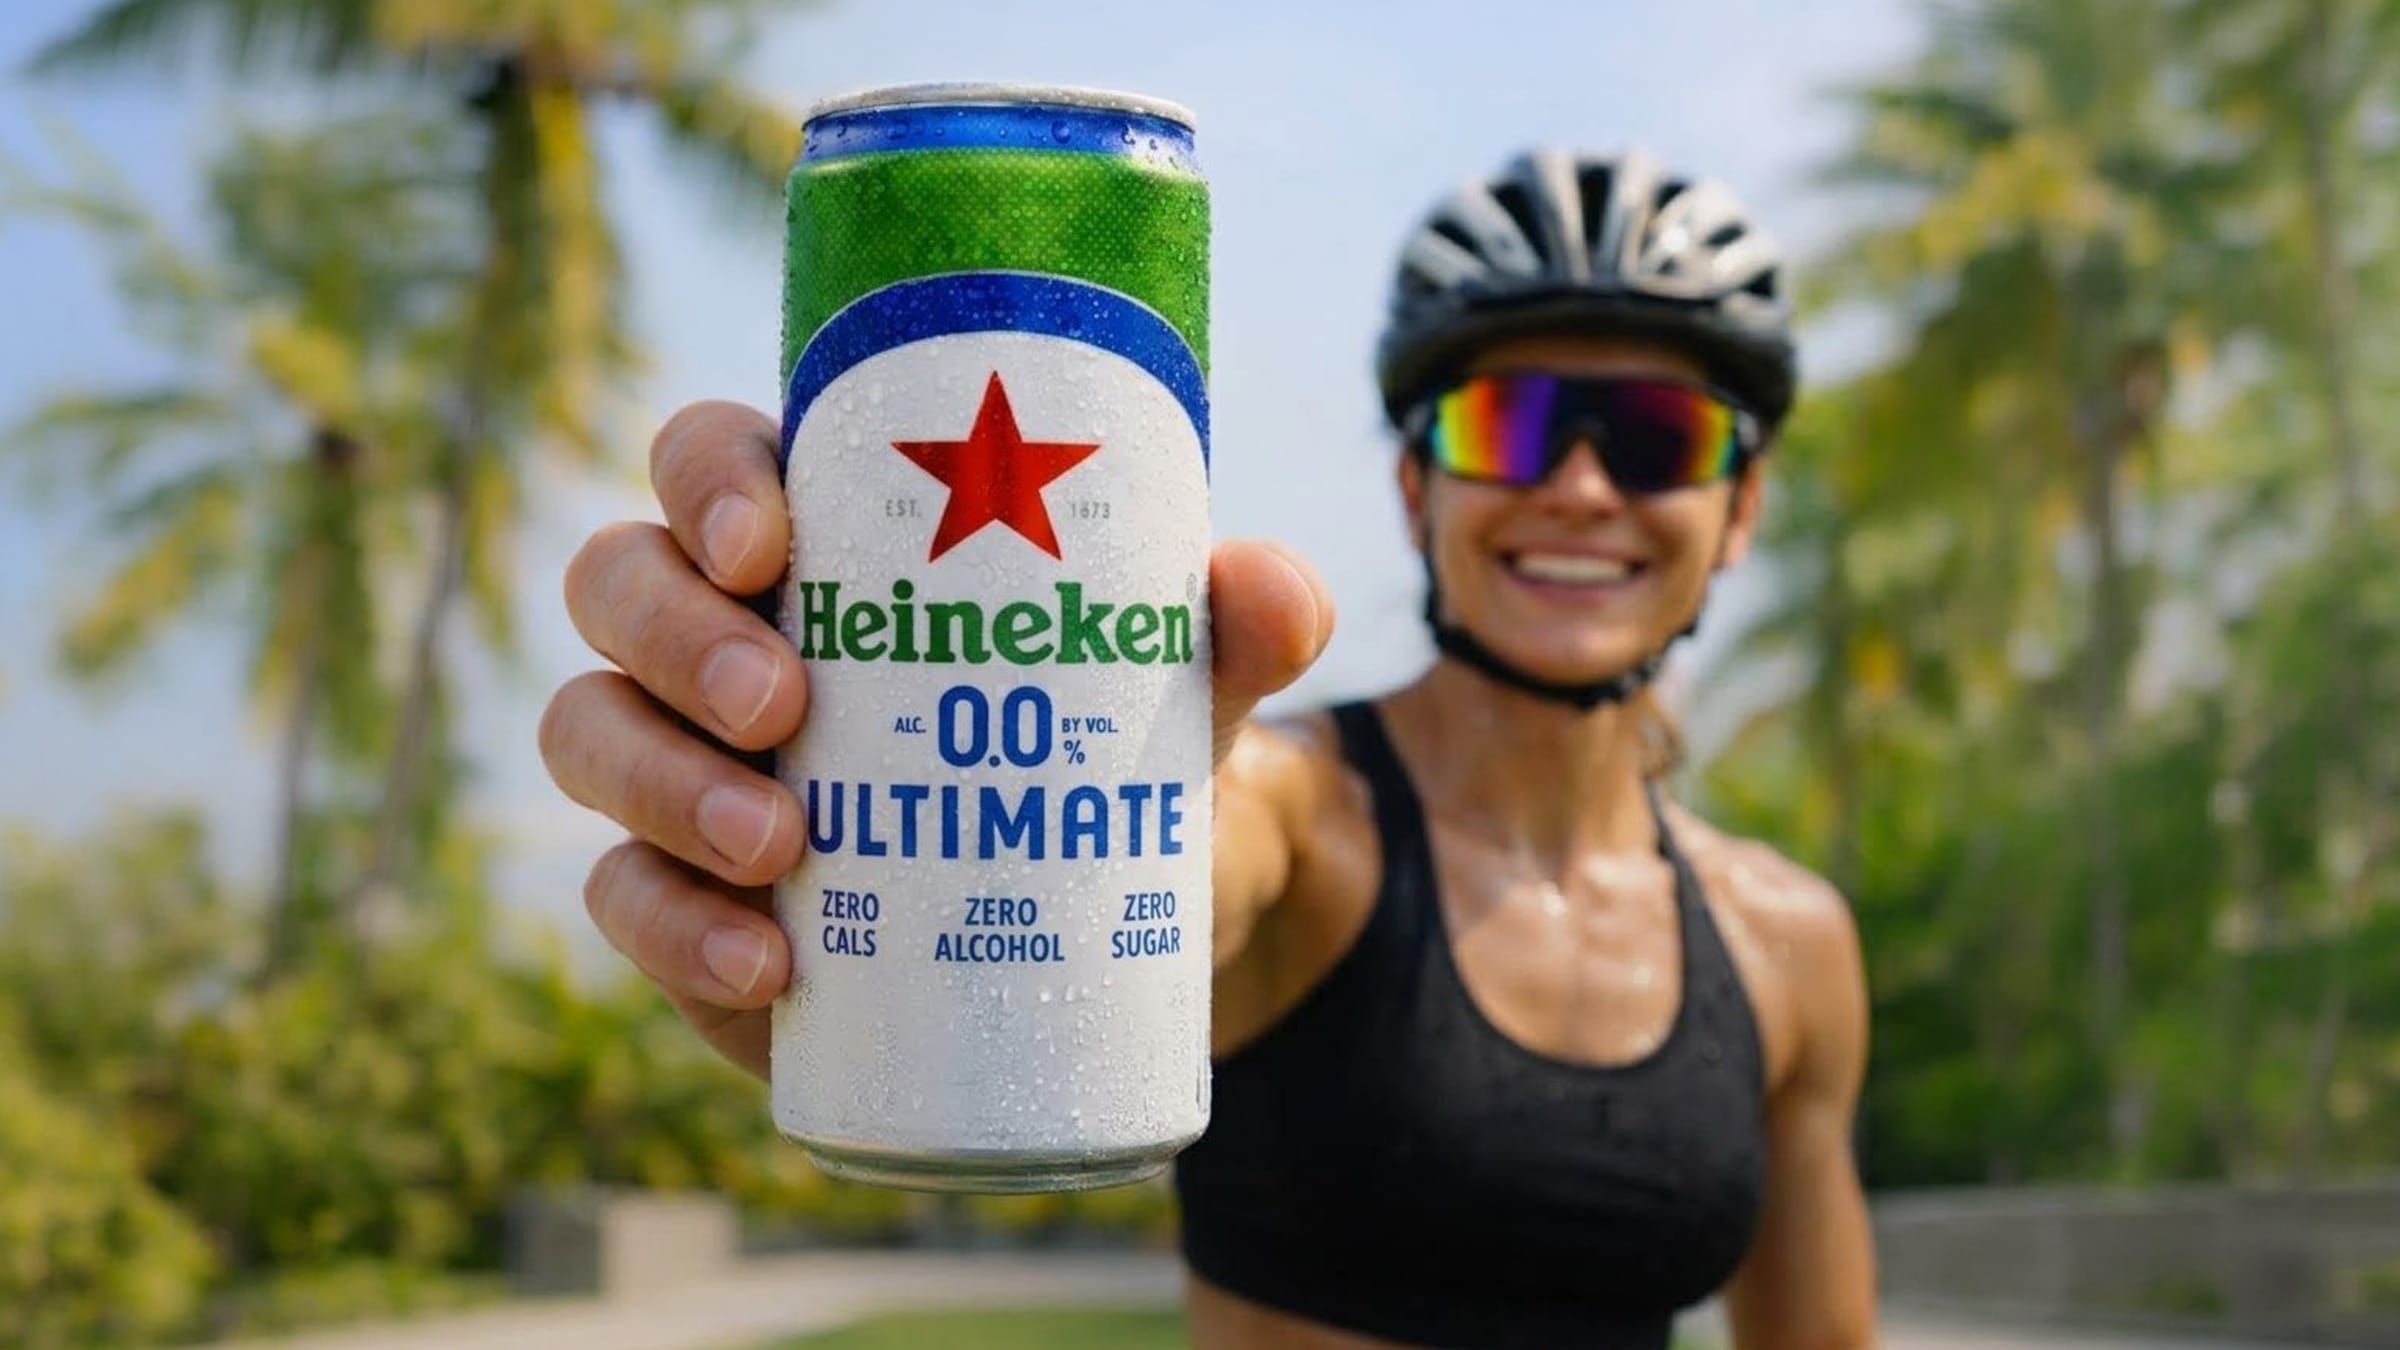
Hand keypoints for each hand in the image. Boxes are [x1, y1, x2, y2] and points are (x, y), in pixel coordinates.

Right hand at [539, 401, 1332, 1079]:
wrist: (1101, 924)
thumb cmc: (1104, 745)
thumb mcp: (1180, 682)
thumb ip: (1242, 623)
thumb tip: (1270, 585)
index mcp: (819, 540)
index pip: (708, 461)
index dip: (705, 478)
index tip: (770, 542)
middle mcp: (721, 634)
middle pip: (617, 584)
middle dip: (676, 636)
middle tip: (784, 704)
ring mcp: (684, 764)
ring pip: (589, 732)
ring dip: (661, 783)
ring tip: (781, 846)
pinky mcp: (685, 895)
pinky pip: (623, 896)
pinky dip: (674, 928)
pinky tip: (764, 966)